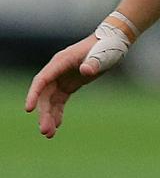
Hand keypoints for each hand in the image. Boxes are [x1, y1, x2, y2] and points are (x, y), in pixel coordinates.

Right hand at [24, 22, 131, 137]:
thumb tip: (86, 70)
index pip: (42, 80)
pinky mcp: (69, 84)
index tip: (28, 109)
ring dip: (49, 116)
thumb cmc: (107, 47)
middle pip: (45, 94)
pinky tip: (57, 126)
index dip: (34, 94)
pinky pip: (59, 100)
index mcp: (61, 61)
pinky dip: (57, 113)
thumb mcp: (102, 55)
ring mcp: (62, 77)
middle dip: (43, 113)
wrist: (113, 43)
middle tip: (45, 131)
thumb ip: (93, 63)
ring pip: (50, 100)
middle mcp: (58, 70)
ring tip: (49, 135)